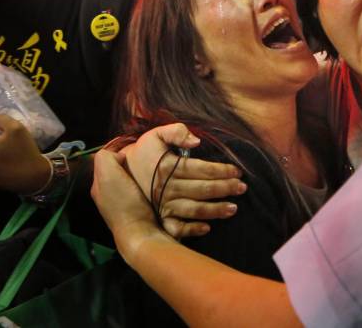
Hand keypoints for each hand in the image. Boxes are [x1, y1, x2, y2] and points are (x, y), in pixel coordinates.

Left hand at [91, 149, 168, 260]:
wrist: (141, 233)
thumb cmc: (124, 204)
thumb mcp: (108, 174)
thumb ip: (106, 157)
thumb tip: (119, 155)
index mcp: (98, 185)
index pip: (107, 160)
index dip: (120, 153)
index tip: (134, 153)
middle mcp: (107, 195)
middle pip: (121, 170)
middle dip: (131, 165)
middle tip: (144, 162)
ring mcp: (122, 204)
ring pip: (132, 180)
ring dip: (141, 175)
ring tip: (150, 173)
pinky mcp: (137, 210)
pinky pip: (141, 190)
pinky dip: (147, 186)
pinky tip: (153, 186)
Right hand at [124, 123, 246, 238]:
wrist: (119, 172)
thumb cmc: (144, 151)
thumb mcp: (155, 134)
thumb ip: (175, 132)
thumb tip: (196, 141)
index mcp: (168, 166)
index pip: (201, 169)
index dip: (221, 170)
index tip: (237, 171)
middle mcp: (166, 187)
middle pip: (202, 189)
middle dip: (225, 188)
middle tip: (242, 188)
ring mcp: (162, 205)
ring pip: (193, 209)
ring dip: (215, 210)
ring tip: (233, 208)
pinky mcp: (158, 218)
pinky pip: (176, 228)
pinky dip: (191, 230)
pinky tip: (207, 228)